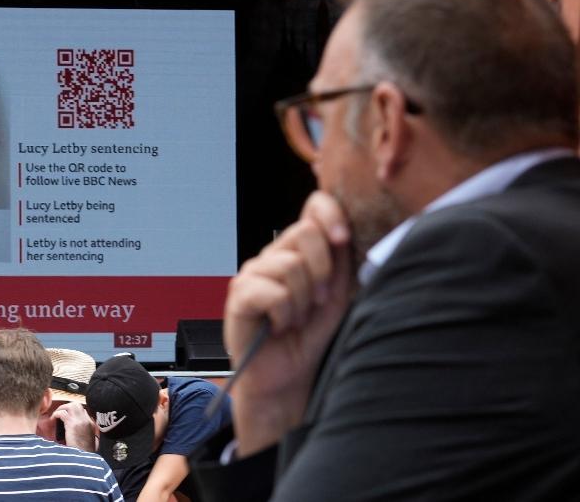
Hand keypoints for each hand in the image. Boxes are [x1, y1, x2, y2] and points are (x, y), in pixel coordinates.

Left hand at [53, 401, 95, 450]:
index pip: (83, 411)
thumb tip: (77, 432)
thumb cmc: (84, 454)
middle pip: (77, 405)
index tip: (67, 416)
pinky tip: (53, 419)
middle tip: (60, 412)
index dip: (74, 412)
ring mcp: (80, 421)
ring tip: (56, 414)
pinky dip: (56, 414)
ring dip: (62, 408)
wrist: (84, 460)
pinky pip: (63, 413)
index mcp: (92, 425)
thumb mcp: (91, 443)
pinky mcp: (72, 424)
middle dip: (67, 406)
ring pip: (71, 405)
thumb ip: (86, 435)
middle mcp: (87, 421)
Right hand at [225, 191, 355, 455]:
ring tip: (296, 319)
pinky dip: (284, 313)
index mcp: (299, 250)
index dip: (330, 213)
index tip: (344, 238)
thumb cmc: (310, 336)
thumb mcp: (335, 294)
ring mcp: (253, 273)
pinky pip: (272, 291)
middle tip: (318, 301)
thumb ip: (339, 261)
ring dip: (302, 299)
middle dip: (321, 270)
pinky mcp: (240, 295)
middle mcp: (273, 255)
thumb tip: (343, 230)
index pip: (313, 207)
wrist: (288, 377)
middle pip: (303, 231)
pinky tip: (279, 326)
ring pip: (288, 264)